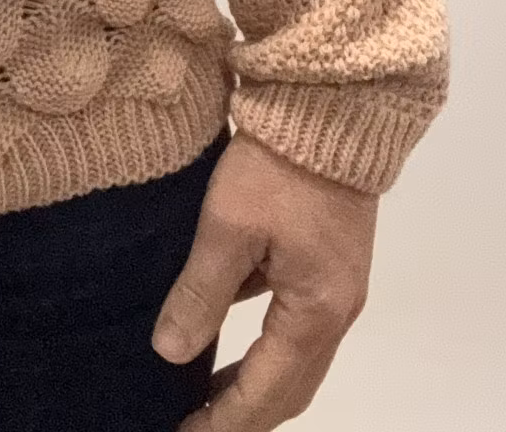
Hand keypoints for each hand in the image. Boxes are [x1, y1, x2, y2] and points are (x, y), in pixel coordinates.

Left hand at [152, 130, 377, 429]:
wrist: (330, 107)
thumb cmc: (278, 165)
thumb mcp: (228, 225)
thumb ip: (200, 292)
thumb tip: (170, 352)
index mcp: (316, 311)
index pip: (268, 390)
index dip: (226, 420)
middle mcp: (335, 309)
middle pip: (291, 385)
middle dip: (244, 411)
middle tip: (194, 423)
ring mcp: (335, 284)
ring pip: (293, 354)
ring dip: (253, 377)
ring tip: (201, 387)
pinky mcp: (326, 259)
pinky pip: (291, 318)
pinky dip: (260, 338)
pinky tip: (219, 325)